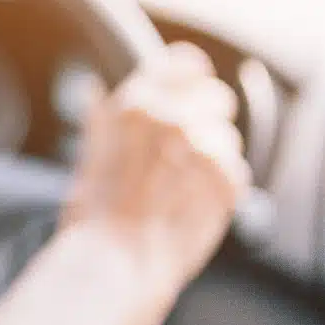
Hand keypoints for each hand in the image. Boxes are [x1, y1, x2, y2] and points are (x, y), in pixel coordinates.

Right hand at [67, 42, 250, 285]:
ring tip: (182, 188)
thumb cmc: (94, 216)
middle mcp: (171, 118)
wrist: (114, 261)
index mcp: (134, 104)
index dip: (190, 79)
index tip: (189, 94)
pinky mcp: (226, 180)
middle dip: (207, 120)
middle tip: (184, 152)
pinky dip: (222, 189)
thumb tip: (96, 89)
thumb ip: (103, 118)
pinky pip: (237, 172)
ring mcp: (202, 149)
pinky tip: (194, 205)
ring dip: (213, 159)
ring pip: (227, 139)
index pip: (185, 63)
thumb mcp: (87, 155)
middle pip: (217, 97)